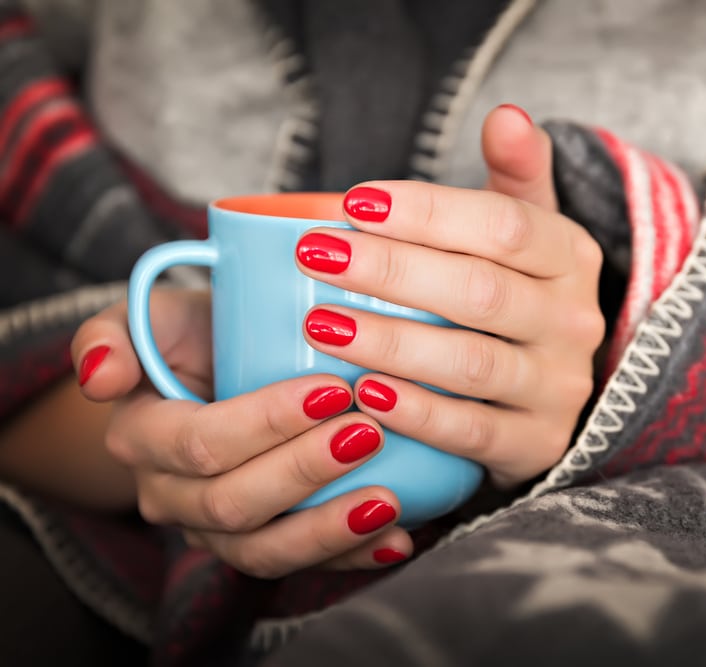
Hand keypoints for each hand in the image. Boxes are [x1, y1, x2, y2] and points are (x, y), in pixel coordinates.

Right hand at [71, 290, 412, 577]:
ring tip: (387, 503)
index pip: (199, 444)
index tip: (332, 390)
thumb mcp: (155, 314)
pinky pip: (298, 566)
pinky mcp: (256, 545)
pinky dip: (349, 558)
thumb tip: (101, 378)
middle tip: (368, 434)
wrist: (220, 366)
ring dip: (328, 530)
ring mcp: (212, 529)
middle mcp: (169, 495)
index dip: (264, 424)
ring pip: (263, 551)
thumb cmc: (199, 332)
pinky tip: (395, 540)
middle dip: (304, 472)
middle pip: (233, 502)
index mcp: (142, 438)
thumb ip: (113, 333)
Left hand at [296, 105, 604, 488]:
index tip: (354, 203)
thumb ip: (516, 174)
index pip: (503, 226)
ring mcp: (559, 387)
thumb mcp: (528, 231)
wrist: (552, 388)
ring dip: (392, 341)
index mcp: (570, 256)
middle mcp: (574, 320)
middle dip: (391, 270)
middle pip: (480, 291)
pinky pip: (472, 431)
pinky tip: (363, 394)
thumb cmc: (517, 294)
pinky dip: (416, 413)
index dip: (427, 212)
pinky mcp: (536, 444)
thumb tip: (507, 115)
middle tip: (315, 255)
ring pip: (471, 362)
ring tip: (320, 324)